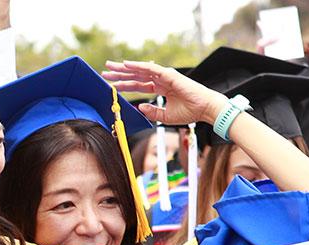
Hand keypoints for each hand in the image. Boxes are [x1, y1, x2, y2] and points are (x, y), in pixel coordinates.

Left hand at [101, 61, 230, 125]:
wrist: (204, 110)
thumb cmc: (190, 112)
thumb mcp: (165, 116)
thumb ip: (151, 112)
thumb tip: (139, 107)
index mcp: (160, 88)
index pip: (138, 85)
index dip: (124, 84)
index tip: (111, 85)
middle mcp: (160, 80)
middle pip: (135, 76)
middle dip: (120, 74)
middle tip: (104, 72)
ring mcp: (164, 76)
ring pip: (140, 71)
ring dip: (124, 68)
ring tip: (110, 66)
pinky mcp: (168, 75)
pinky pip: (150, 68)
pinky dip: (138, 66)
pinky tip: (126, 64)